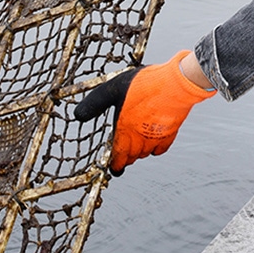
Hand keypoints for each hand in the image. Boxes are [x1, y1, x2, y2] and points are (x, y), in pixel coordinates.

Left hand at [73, 50, 214, 173]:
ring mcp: (156, 138)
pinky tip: (153, 141)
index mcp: (124, 132)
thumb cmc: (144, 86)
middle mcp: (140, 140)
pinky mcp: (170, 133)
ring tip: (136, 146)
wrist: (175, 84)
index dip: (115, 165)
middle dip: (126, 157)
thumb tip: (78, 115)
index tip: (114, 168)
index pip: (118, 158)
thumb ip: (95, 104)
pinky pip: (161, 148)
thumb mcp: (111, 90)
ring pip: (145, 153)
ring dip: (139, 152)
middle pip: (132, 156)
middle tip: (122, 157)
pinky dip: (155, 148)